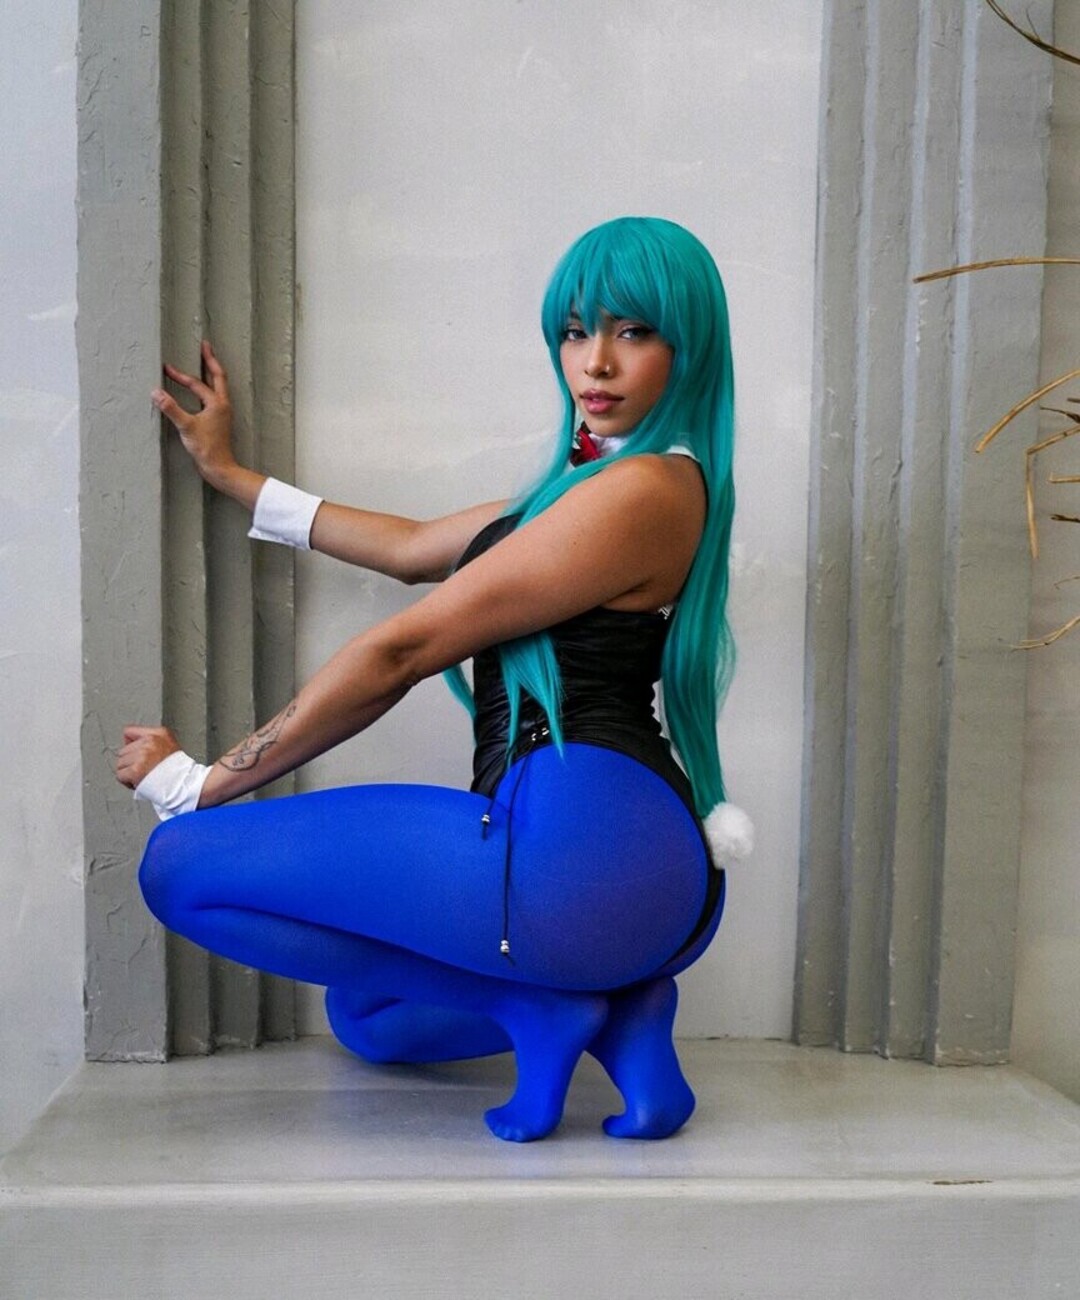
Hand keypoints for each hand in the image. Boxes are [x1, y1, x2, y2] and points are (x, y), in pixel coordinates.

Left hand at [116, 725, 182, 789]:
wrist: (182, 784)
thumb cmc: (177, 768)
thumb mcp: (169, 743)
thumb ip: (150, 739)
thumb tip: (127, 742)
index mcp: (159, 733)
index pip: (129, 731)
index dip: (130, 744)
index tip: (136, 753)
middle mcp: (150, 742)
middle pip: (123, 750)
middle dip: (131, 761)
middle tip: (144, 767)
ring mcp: (142, 756)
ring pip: (120, 763)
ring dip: (128, 771)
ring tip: (142, 775)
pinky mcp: (135, 770)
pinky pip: (120, 774)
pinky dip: (126, 781)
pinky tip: (137, 781)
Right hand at [152, 340, 236, 489]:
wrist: (219, 467)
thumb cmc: (206, 448)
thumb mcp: (185, 427)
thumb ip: (170, 408)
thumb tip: (156, 392)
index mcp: (217, 403)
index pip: (196, 384)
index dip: (180, 376)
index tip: (166, 369)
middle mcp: (223, 405)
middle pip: (218, 376)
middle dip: (210, 359)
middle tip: (205, 345)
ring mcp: (222, 412)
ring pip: (218, 385)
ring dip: (210, 372)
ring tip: (205, 360)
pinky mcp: (219, 419)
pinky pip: (214, 396)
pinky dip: (207, 387)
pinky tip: (200, 389)